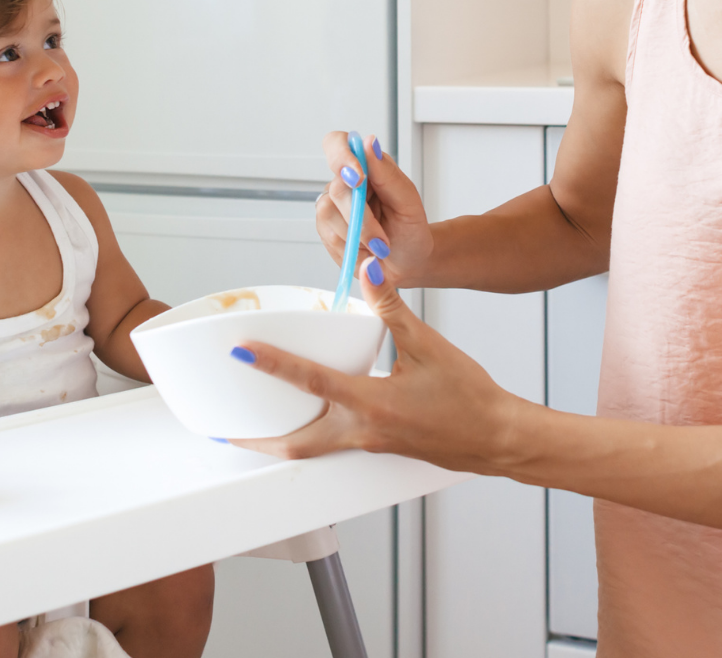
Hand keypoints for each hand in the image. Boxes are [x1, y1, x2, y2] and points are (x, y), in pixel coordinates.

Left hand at [230, 261, 531, 473]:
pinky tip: (311, 417)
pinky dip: (312, 436)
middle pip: (295, 443)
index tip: (242, 352)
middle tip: (223, 429)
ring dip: (279, 441)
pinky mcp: (380, 448)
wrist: (498, 438)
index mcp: (372, 404)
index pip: (310, 382)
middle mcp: (363, 431)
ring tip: (253, 429)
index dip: (272, 364)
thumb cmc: (470, 397)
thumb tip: (370, 271)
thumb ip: (393, 309)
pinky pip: (334, 445)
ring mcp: (370, 445)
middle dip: (256, 439)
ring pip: (312, 450)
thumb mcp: (429, 346)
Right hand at [317, 131, 433, 290]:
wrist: (407, 258)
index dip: (341, 156)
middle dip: (362, 219)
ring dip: (359, 237)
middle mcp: (343, 182)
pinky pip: (330, 238)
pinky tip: (367, 253)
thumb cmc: (408, 226)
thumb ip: (386, 172)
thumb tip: (369, 143)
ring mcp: (330, 206)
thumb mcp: (407, 199)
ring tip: (379, 246)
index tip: (358, 177)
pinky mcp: (325, 229)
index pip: (336, 143)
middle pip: (337, 189)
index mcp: (364, 165)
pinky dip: (353, 250)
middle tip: (382, 240)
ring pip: (330, 216)